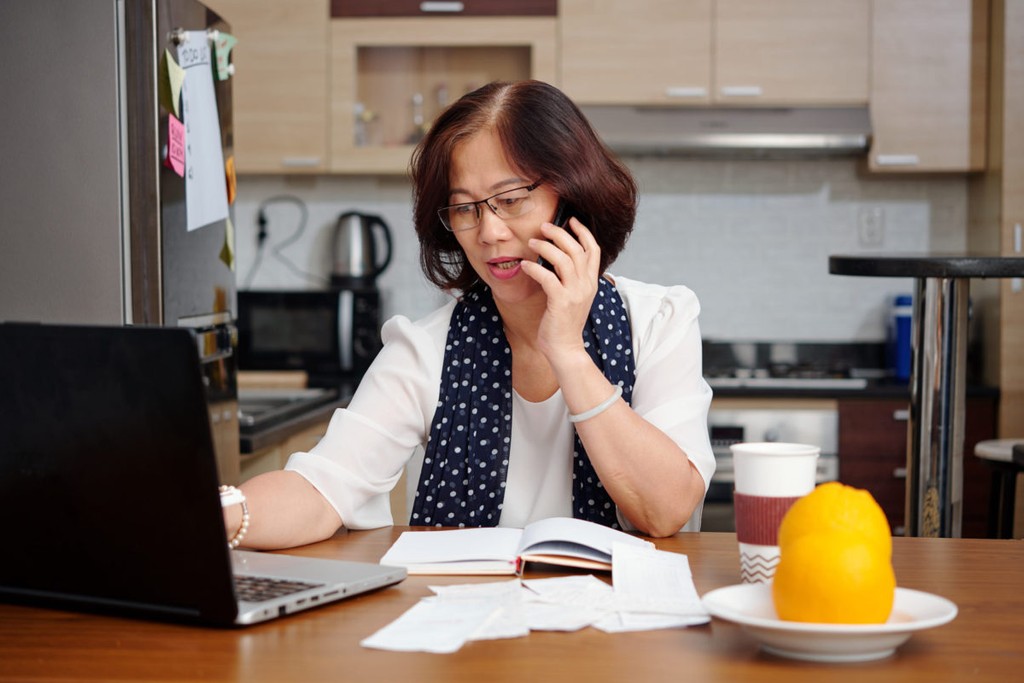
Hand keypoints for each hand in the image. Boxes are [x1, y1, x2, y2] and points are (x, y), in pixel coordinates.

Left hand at [523, 217, 601, 365]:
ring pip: (564, 259)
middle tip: (544, 226)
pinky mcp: (561, 302)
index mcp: (591, 282)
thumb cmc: (564, 323)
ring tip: (532, 242)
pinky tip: (524, 265)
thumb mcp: (573, 297)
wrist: (566, 349)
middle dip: (560, 233)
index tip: (572, 220)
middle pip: (577, 249)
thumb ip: (570, 278)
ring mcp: (575, 293)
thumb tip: (555, 258)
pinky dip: (534, 268)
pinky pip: (547, 277)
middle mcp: (586, 285)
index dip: (583, 232)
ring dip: (546, 246)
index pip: (593, 250)